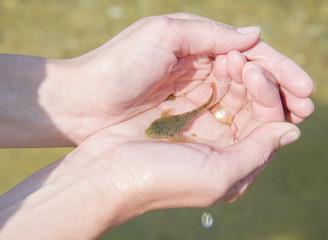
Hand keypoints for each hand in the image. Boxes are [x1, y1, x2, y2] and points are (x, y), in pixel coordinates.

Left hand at [63, 13, 312, 143]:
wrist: (82, 101)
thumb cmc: (118, 64)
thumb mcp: (163, 35)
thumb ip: (210, 34)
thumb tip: (255, 36)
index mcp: (197, 42)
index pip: (248, 53)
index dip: (278, 68)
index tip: (303, 88)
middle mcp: (199, 65)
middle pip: (249, 76)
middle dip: (278, 90)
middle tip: (305, 108)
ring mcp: (192, 91)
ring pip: (239, 98)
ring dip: (266, 108)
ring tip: (291, 120)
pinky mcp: (183, 114)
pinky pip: (220, 115)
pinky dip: (241, 121)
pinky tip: (258, 131)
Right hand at [72, 50, 299, 220]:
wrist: (109, 172)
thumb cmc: (161, 180)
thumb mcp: (218, 176)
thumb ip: (257, 153)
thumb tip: (291, 130)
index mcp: (237, 161)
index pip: (270, 123)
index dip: (271, 97)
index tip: (256, 75)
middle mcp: (224, 143)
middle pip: (254, 106)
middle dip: (256, 81)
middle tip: (242, 62)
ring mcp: (202, 126)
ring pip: (233, 93)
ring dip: (237, 73)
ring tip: (230, 57)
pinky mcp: (181, 112)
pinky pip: (209, 88)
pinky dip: (217, 73)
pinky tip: (217, 60)